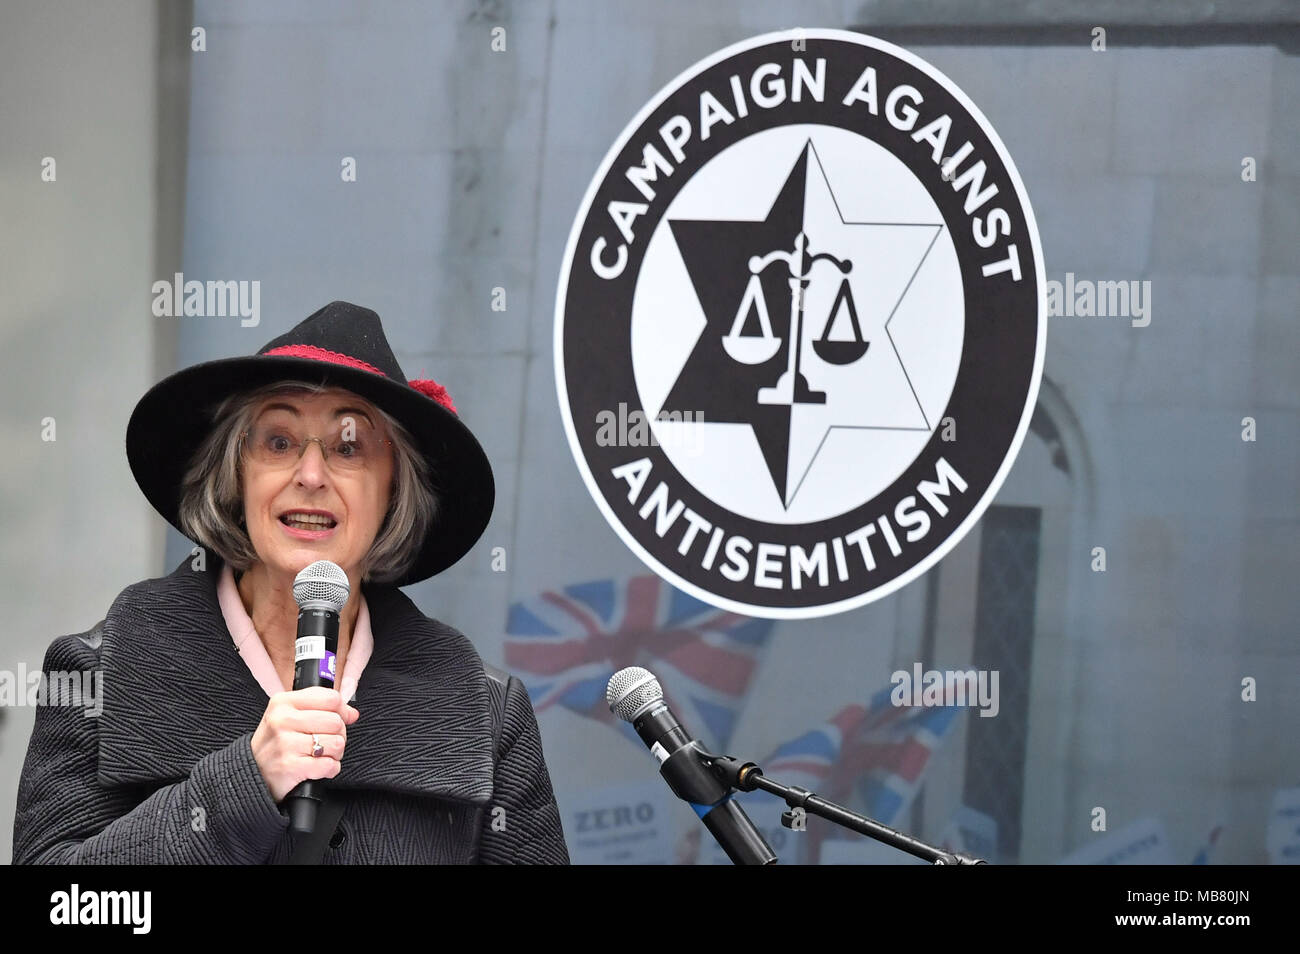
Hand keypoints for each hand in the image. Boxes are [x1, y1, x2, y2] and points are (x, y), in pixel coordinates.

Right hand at [250, 687, 359, 801]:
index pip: (330, 698)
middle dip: (338, 735)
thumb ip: (320, 708)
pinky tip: (317, 768)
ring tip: (320, 755)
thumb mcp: (289, 716)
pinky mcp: (290, 766)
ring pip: (336, 743)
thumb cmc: (275, 743)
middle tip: (325, 742)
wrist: (250, 773)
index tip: (339, 719)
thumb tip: (352, 713)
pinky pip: (329, 765)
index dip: (342, 710)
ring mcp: (285, 743)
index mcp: (283, 702)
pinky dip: (329, 769)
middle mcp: (282, 720)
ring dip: (335, 753)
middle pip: (336, 722)